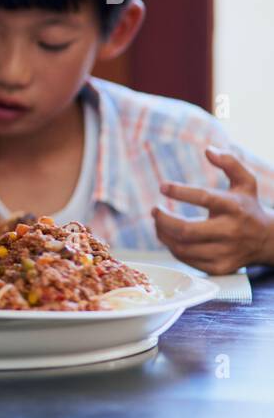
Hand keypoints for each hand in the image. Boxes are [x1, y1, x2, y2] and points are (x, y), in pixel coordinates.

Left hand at [153, 147, 273, 273]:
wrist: (267, 241)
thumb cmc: (248, 207)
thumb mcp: (246, 182)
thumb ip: (230, 163)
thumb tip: (208, 150)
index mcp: (235, 208)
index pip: (204, 198)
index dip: (180, 192)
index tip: (162, 186)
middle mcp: (230, 231)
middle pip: (186, 230)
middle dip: (163, 220)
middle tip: (155, 211)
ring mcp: (225, 252)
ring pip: (182, 247)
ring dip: (163, 234)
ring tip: (159, 222)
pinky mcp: (219, 267)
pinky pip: (186, 260)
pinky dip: (173, 248)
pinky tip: (170, 237)